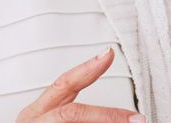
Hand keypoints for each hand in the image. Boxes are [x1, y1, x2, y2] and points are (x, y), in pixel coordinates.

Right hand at [16, 48, 144, 122]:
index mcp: (35, 114)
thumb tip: (113, 115)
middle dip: (108, 115)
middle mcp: (34, 122)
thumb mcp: (48, 121)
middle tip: (136, 119)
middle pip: (72, 113)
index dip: (87, 68)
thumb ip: (73, 114)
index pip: (63, 84)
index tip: (108, 54)